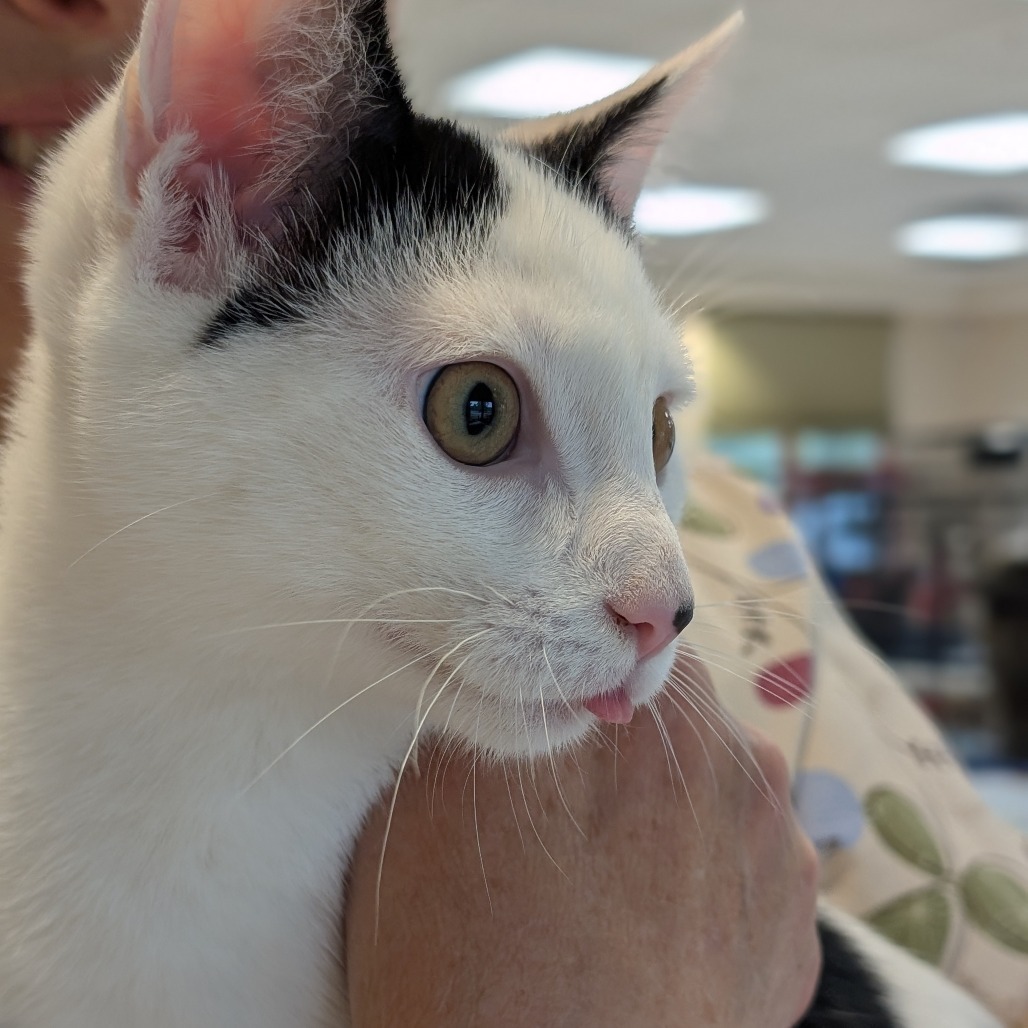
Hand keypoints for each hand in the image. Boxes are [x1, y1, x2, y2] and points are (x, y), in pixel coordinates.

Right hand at [345, 652, 820, 1027]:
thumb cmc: (470, 947)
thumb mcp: (436, 790)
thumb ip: (495, 702)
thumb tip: (511, 673)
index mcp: (663, 706)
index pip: (629, 653)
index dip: (582, 681)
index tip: (551, 727)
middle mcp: (739, 764)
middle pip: (678, 720)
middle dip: (628, 748)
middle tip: (567, 814)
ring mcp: (782, 850)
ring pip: (715, 792)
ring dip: (673, 812)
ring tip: (608, 881)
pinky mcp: (797, 931)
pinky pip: (743, 870)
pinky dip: (706, 883)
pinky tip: (650, 929)